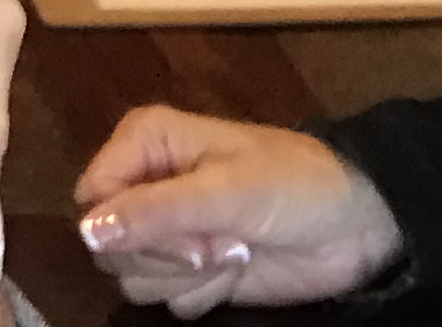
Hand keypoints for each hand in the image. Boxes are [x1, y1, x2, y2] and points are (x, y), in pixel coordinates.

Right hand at [76, 108, 404, 312]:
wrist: (355, 227)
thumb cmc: (292, 185)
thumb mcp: (225, 191)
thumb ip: (154, 212)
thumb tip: (86, 233)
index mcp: (145, 142)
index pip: (92, 196)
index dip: (126, 225)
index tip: (183, 232)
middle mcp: (146, 183)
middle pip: (108, 242)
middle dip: (167, 254)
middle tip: (219, 242)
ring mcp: (168, 230)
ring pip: (133, 275)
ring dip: (189, 276)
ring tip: (234, 250)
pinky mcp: (191, 270)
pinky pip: (164, 299)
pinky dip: (203, 293)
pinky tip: (237, 269)